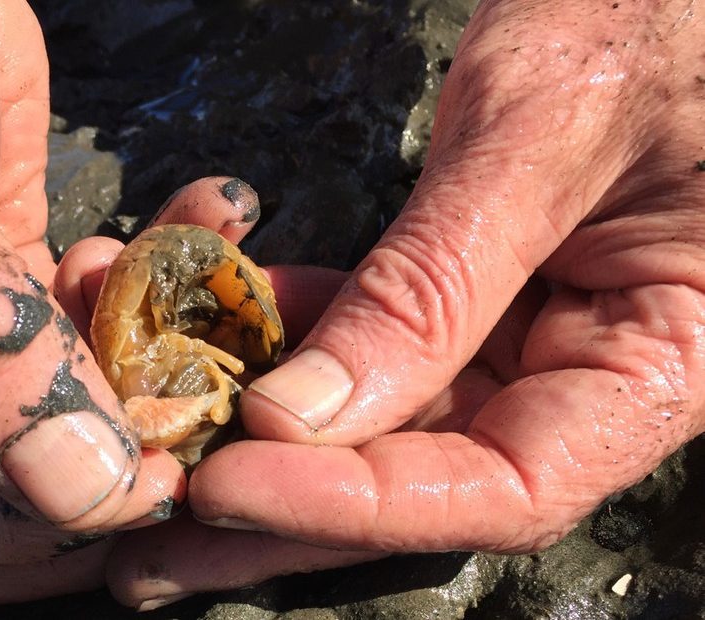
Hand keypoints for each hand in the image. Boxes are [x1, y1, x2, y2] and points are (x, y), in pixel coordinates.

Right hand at [0, 1, 184, 606]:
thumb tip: (73, 483)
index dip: (15, 528)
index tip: (131, 488)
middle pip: (4, 491)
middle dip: (108, 468)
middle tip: (193, 426)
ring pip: (79, 404)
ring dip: (157, 364)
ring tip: (195, 293)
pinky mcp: (27, 271)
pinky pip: (114, 311)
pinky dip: (168, 279)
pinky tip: (205, 220)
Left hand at [105, 0, 704, 606]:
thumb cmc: (648, 15)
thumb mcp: (540, 140)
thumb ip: (433, 288)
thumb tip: (307, 417)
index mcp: (664, 362)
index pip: (505, 485)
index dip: (362, 503)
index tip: (232, 485)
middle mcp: (590, 372)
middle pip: (427, 477)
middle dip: (286, 512)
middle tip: (156, 549)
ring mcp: (526, 333)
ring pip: (384, 417)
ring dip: (266, 438)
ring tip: (157, 462)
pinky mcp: (468, 289)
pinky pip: (370, 333)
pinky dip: (290, 335)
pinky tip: (207, 339)